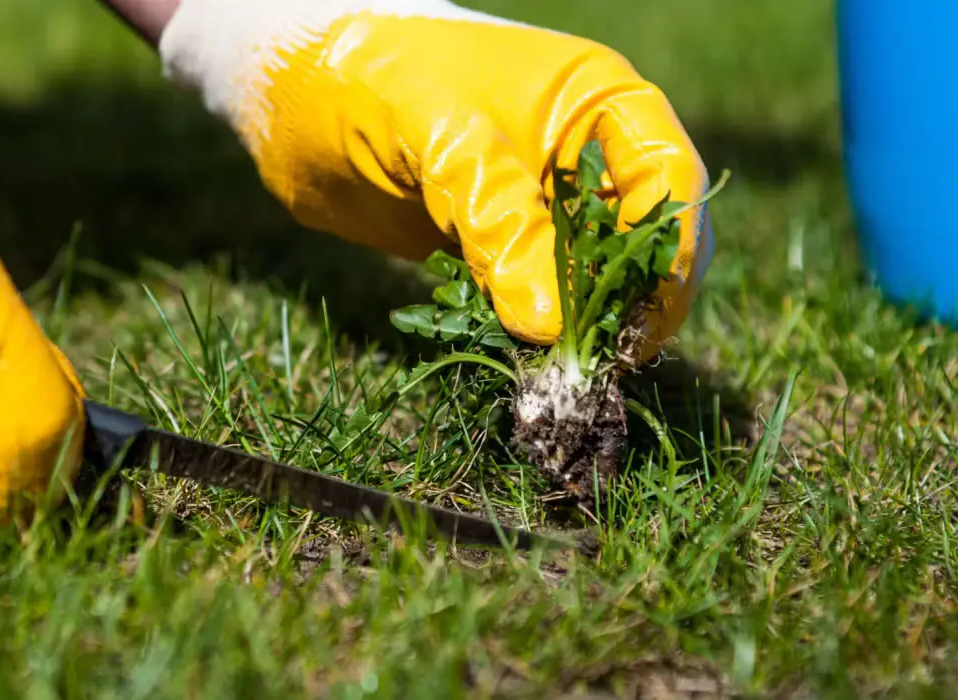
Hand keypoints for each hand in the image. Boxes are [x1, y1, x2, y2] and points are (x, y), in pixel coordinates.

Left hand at [159, 0, 712, 355]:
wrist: (289, 90)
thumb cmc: (369, 79)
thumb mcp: (440, 138)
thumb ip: (499, 219)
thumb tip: (549, 326)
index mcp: (598, 101)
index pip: (669, 182)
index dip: (666, 255)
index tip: (638, 323)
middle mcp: (585, 153)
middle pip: (646, 241)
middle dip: (628, 302)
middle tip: (591, 363)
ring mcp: (543, 201)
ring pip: (594, 278)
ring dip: (581, 326)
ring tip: (552, 370)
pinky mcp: (500, 241)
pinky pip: (538, 296)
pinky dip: (532, 329)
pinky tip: (514, 355)